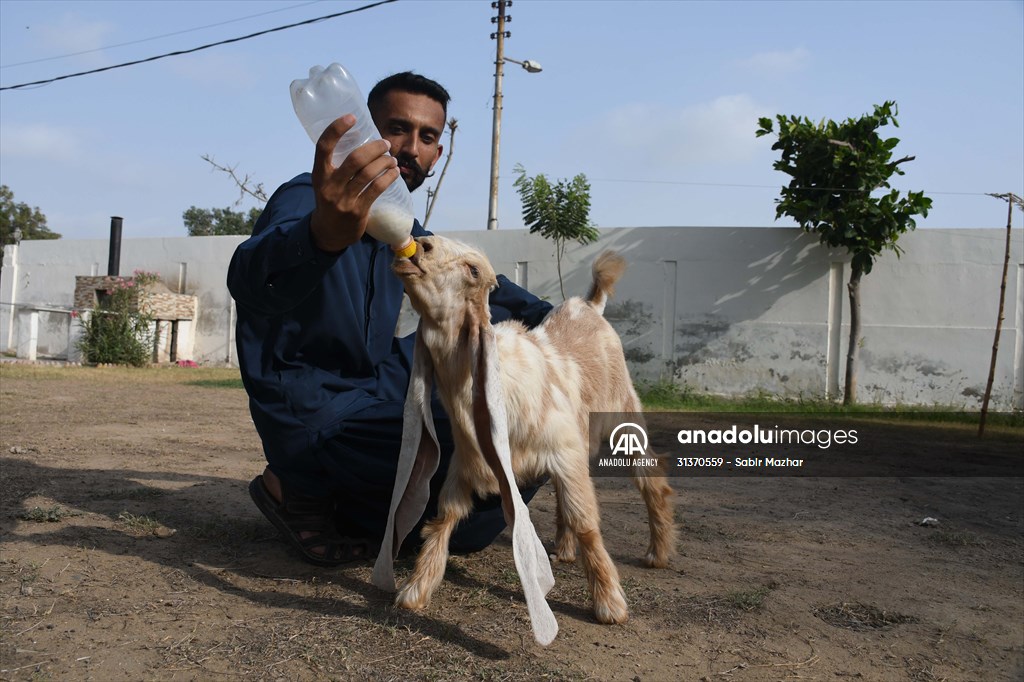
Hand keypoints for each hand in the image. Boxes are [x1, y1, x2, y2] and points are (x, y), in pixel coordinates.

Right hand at [309, 114, 399, 252]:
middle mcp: (329, 186)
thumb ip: (337, 165)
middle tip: (385, 143)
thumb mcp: (325, 182)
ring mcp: (344, 200)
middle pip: (354, 159)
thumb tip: (361, 140)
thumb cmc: (331, 200)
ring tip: (392, 158)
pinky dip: (388, 177)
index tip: (351, 117)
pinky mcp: (358, 211)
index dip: (336, 129)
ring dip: (384, 162)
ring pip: (368, 174)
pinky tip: (394, 172)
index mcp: (319, 175)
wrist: (328, 233)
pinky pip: (376, 189)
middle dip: (374, 148)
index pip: (323, 146)